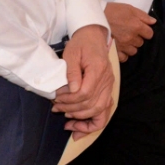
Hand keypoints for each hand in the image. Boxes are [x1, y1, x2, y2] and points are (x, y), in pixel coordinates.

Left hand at [52, 24, 113, 138]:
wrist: (93, 37)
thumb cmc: (80, 44)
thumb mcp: (71, 54)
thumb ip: (72, 72)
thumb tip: (72, 90)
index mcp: (98, 70)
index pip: (85, 93)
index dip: (69, 100)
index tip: (56, 99)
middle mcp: (107, 80)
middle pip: (92, 105)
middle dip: (72, 110)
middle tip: (56, 108)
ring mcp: (109, 86)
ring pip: (100, 111)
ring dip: (82, 117)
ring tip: (66, 117)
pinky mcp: (107, 89)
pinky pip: (105, 110)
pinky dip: (93, 121)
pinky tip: (80, 127)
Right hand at [104, 2, 154, 59]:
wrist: (96, 16)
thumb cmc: (113, 11)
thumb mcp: (130, 8)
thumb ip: (144, 16)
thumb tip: (153, 22)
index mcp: (137, 26)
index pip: (150, 34)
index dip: (146, 31)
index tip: (141, 30)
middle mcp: (131, 37)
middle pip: (141, 43)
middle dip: (137, 38)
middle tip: (130, 33)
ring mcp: (123, 45)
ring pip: (133, 51)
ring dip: (131, 47)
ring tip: (124, 41)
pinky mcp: (115, 50)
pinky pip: (124, 57)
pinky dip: (123, 54)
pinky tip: (120, 49)